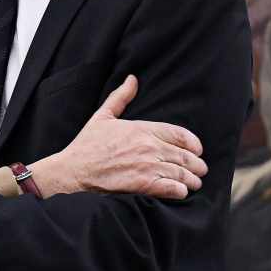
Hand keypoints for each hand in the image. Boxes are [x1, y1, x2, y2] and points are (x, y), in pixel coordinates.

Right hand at [29, 74, 205, 199]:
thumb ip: (120, 97)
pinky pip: (173, 188)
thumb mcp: (102, 116)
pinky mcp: (143, 185)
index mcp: (142, 129)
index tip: (197, 151)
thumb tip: (132, 79)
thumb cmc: (86, 145)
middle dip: (197, 165)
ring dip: (191, 180)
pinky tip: (179, 191)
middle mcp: (148, 146)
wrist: (72, 170)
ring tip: (192, 183)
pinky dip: (180, 191)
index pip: (181, 135)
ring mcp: (147, 166)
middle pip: (186, 156)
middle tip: (199, 171)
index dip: (194, 144)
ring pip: (182, 173)